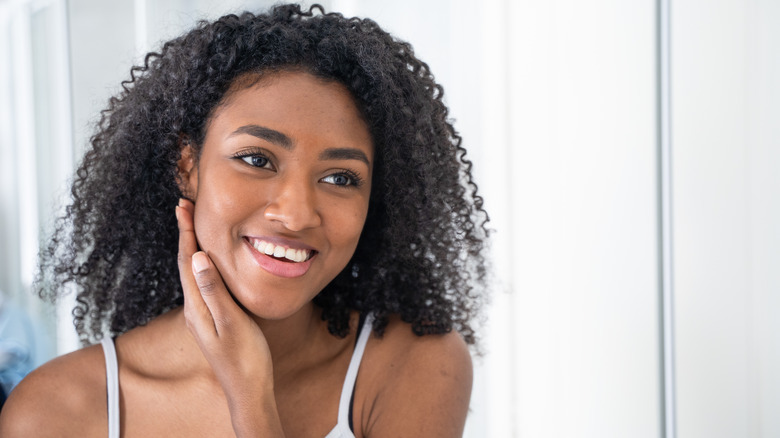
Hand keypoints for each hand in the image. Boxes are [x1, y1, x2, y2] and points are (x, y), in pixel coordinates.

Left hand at [176, 198, 283, 435]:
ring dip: (194, 247)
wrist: (248, 390)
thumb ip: (214, 291)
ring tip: (195, 226)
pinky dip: (205, 264)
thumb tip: (199, 257)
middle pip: (187, 263)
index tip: (183, 206)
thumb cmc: (244, 359)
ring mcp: (202, 315)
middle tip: (185, 207)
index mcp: (197, 307)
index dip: (186, 232)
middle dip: (186, 234)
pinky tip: (211, 262)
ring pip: (194, 273)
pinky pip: (203, 284)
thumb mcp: (231, 323)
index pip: (188, 261)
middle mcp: (194, 309)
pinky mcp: (212, 319)